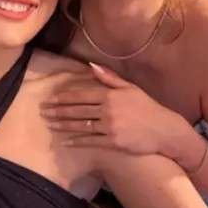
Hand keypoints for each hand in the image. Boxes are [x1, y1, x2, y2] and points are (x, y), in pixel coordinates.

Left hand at [41, 62, 181, 152]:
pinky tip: (65, 142)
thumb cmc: (147, 108)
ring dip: (63, 125)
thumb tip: (91, 65)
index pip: (82, 95)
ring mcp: (110, 126)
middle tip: (43, 112)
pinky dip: (77, 141)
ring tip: (49, 124)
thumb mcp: (130, 88)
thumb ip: (110, 78)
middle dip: (58, 111)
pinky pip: (91, 141)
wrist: (164, 130)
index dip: (64, 97)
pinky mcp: (113, 142)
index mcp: (111, 95)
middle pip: (78, 110)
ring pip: (81, 125)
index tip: (50, 99)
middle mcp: (108, 109)